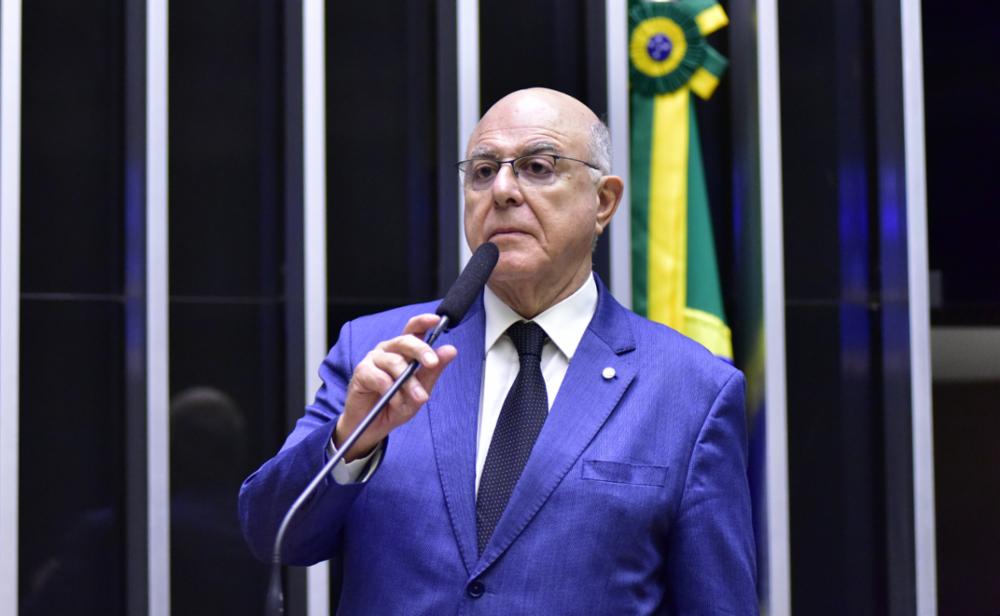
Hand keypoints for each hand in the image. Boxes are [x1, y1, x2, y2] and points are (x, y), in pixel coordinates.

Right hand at [334, 314, 456, 459]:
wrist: (373, 427)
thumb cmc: (395, 405)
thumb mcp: (420, 391)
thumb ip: (433, 371)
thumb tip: (450, 350)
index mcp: (405, 352)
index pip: (414, 329)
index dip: (423, 322)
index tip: (436, 320)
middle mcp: (389, 351)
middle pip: (405, 341)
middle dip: (421, 351)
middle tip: (433, 363)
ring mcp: (374, 360)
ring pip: (394, 362)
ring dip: (408, 383)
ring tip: (417, 398)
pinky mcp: (361, 372)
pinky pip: (378, 376)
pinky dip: (390, 389)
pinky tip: (393, 399)